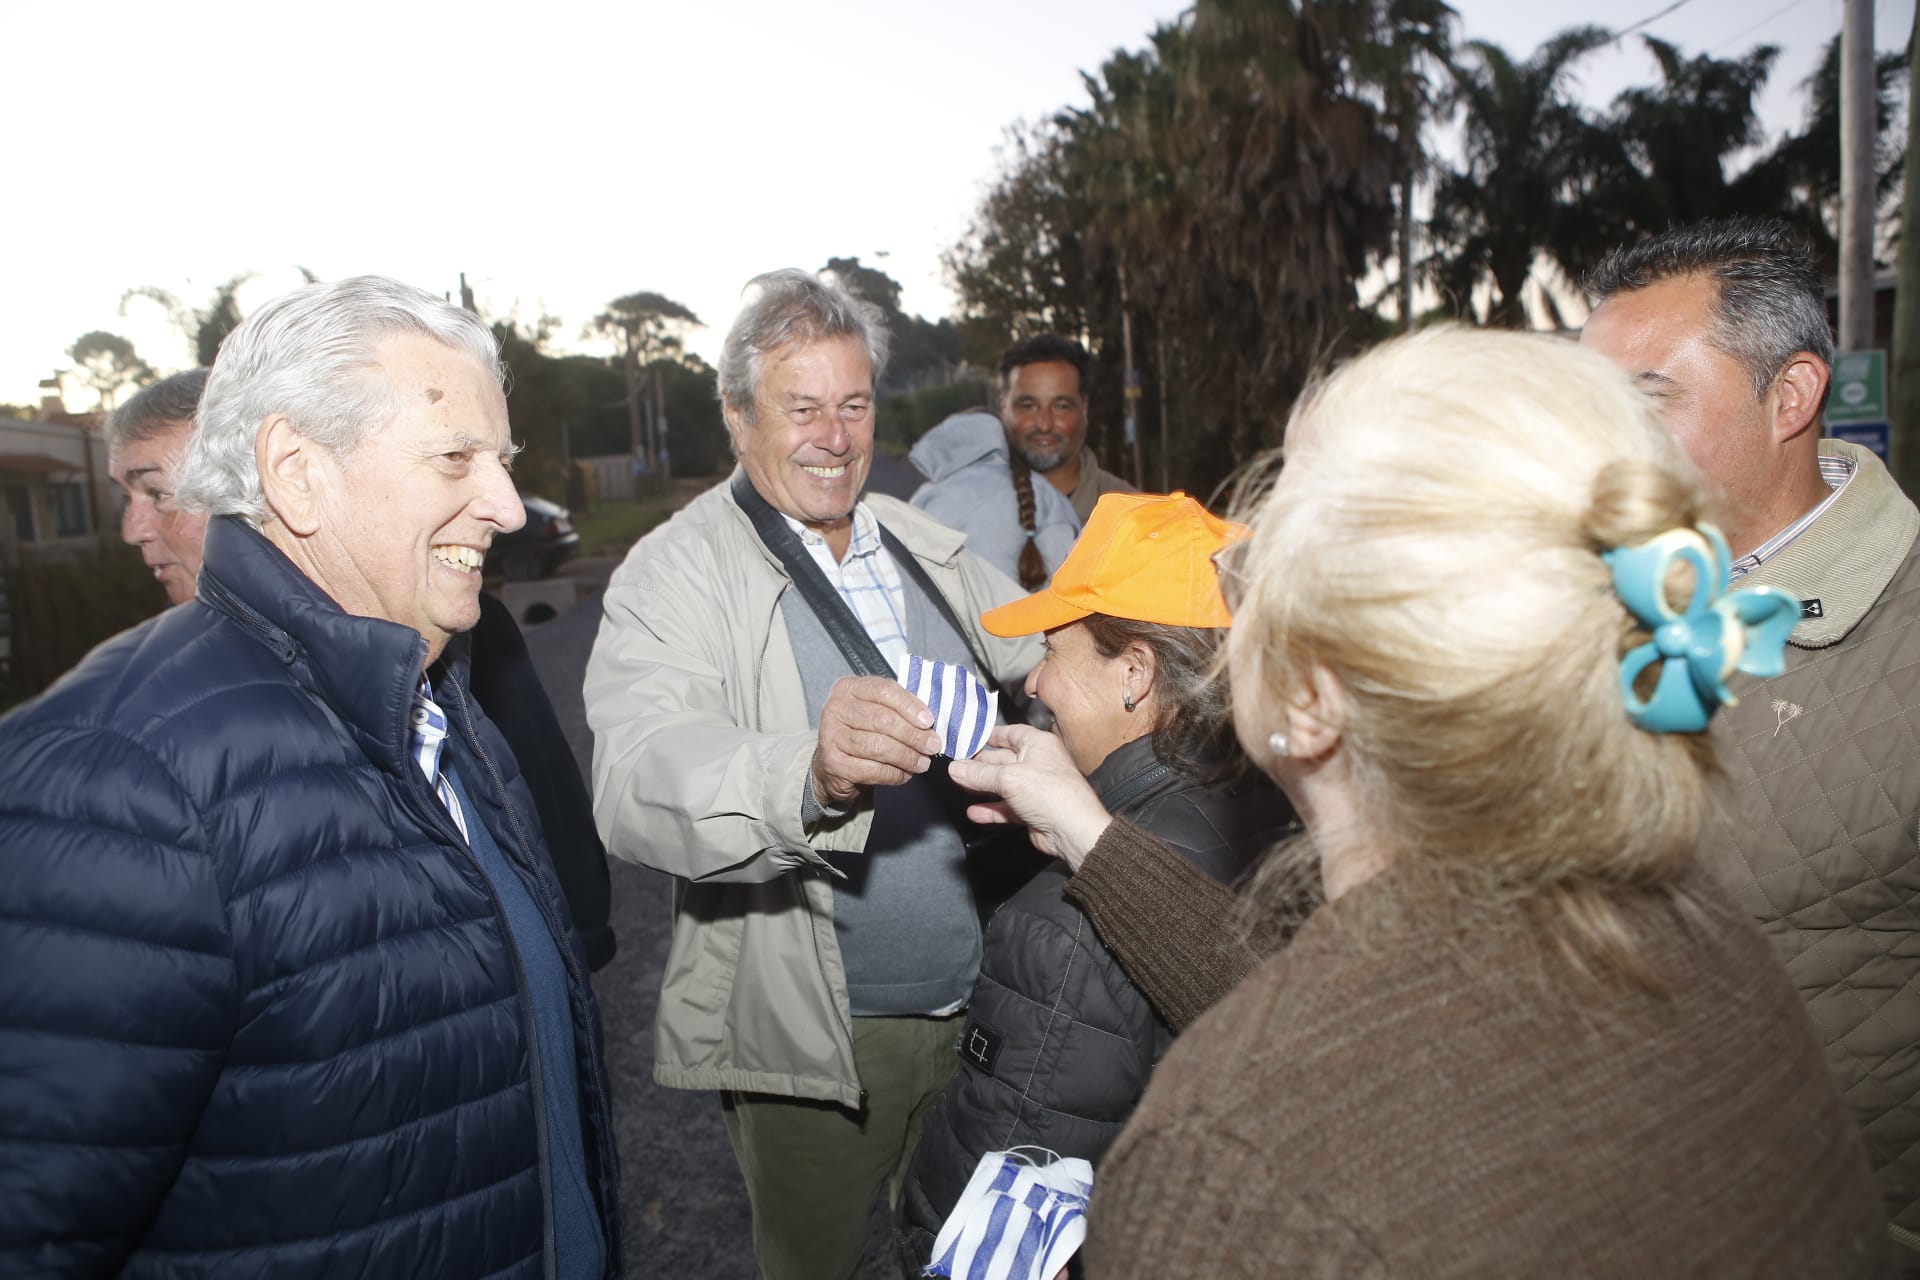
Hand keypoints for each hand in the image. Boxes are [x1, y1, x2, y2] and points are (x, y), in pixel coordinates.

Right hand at [811, 676, 940, 806]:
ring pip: (878, 746)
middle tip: (932, 746)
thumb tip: (928, 722)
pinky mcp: (833, 763)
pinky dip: (893, 774)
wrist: (834, 765)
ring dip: (906, 757)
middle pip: (882, 719)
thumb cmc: (862, 732)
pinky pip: (871, 769)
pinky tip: (904, 775)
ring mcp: (831, 736)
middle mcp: (836, 708)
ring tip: (922, 763)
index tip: (929, 722)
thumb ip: (900, 709)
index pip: (884, 690)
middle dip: (913, 735)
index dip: (910, 706)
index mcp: (849, 688)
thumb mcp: (878, 711)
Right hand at [946, 724, 1112, 869]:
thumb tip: (957, 768)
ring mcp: (1035, 788)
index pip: (1011, 733)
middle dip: (980, 765)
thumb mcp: (1009, 778)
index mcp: (1038, 745)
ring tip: (961, 786)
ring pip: (1002, 785)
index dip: (990, 736)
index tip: (970, 739)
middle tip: (958, 767)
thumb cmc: (1054, 795)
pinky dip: (991, 809)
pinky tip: (975, 812)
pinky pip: (1006, 807)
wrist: (1072, 831)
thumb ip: (979, 774)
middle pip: (1002, 760)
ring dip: (982, 787)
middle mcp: (1038, 763)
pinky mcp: (1031, 811)